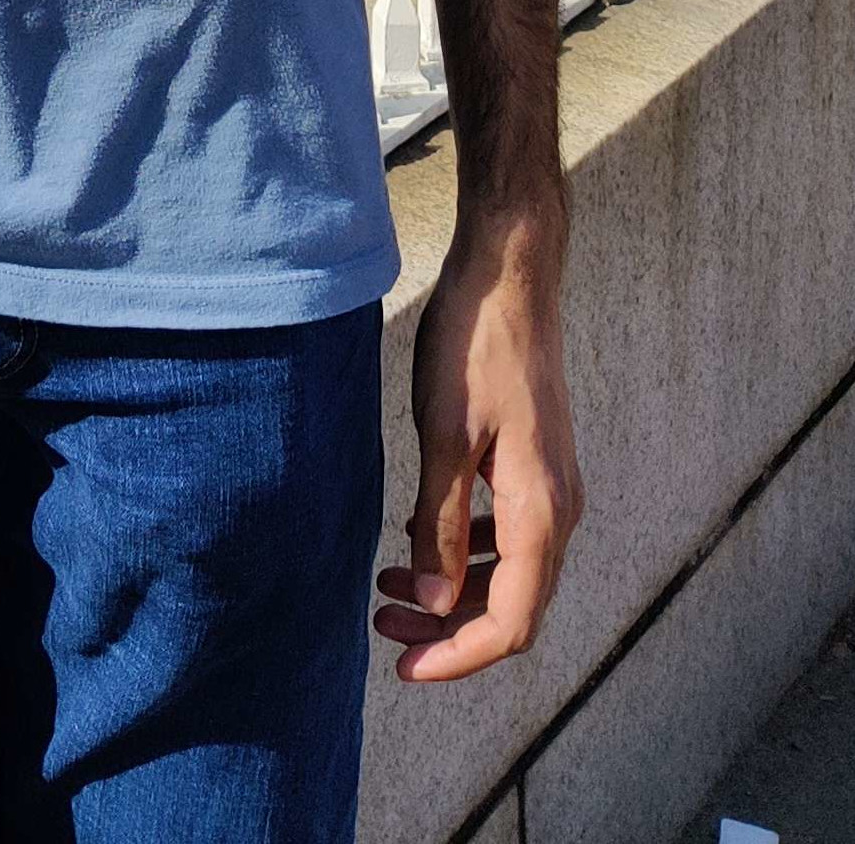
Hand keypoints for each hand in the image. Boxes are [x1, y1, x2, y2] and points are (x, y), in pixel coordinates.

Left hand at [374, 211, 582, 682]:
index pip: (511, 622)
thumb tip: (435, 604)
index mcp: (542, 512)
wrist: (511, 273)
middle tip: (380, 627)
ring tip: (387, 586)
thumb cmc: (474, 345)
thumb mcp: (444, 435)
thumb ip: (441, 525)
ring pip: (509, 572)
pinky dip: (465, 550)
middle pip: (512, 606)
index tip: (403, 667)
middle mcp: (559, 510)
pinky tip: (420, 537)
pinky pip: (508, 534)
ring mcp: (552, 486)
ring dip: (451, 591)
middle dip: (446, 629)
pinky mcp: (536, 464)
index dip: (458, 657)